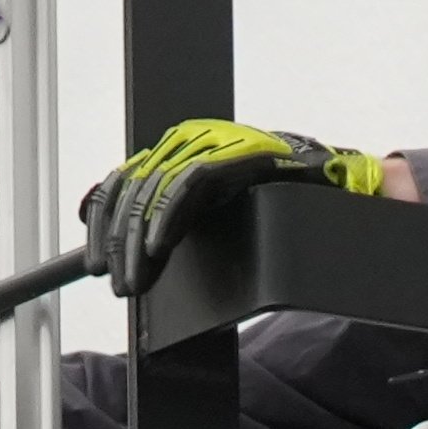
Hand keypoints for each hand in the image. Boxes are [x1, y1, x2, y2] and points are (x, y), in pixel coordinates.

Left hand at [77, 121, 385, 294]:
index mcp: (178, 155)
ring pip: (155, 191)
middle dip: (120, 245)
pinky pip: (190, 185)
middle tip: (119, 285)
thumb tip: (131, 250)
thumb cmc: (274, 203)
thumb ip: (173, 224)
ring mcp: (211, 144)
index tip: (95, 263)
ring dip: (139, 243)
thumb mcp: (211, 219)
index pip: (123, 185)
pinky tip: (158, 250)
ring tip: (136, 281)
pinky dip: (169, 219)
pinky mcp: (234, 153)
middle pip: (134, 191)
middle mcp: (189, 143)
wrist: (332, 182)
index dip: (103, 226)